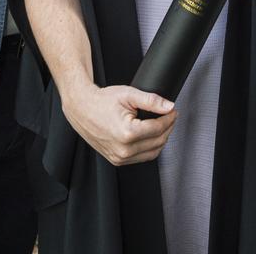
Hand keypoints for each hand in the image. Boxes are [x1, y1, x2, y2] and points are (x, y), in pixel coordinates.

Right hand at [62, 84, 176, 165]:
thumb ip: (151, 101)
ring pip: (152, 153)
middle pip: (158, 142)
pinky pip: (141, 158)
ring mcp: (119, 158)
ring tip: (162, 125)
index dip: (169, 118)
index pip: (158, 128)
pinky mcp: (117, 160)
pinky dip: (149, 148)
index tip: (173, 110)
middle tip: (170, 115)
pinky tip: (151, 135)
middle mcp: (123, 150)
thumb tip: (169, 106)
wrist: (82, 109)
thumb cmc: (102, 101)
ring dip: (161, 139)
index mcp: (127, 133)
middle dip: (167, 128)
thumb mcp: (128, 95)